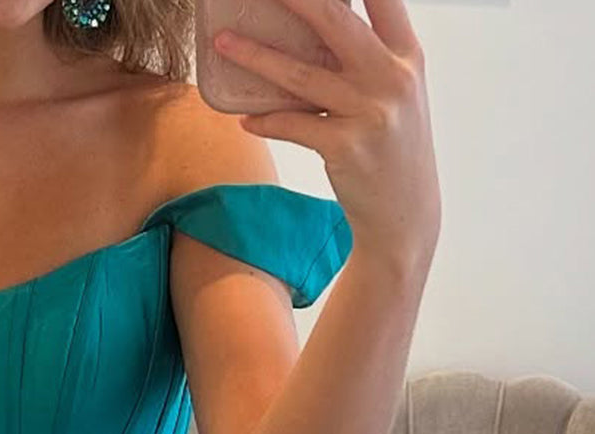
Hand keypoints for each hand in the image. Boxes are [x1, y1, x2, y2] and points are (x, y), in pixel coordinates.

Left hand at [213, 0, 441, 269]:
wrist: (404, 215)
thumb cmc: (392, 148)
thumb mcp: (396, 94)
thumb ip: (370, 58)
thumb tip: (321, 25)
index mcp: (408, 56)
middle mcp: (392, 78)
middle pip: (335, 20)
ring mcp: (369, 113)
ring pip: (301, 74)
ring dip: (255, 56)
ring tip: (222, 43)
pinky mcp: (345, 147)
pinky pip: (292, 125)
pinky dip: (265, 121)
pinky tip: (246, 118)